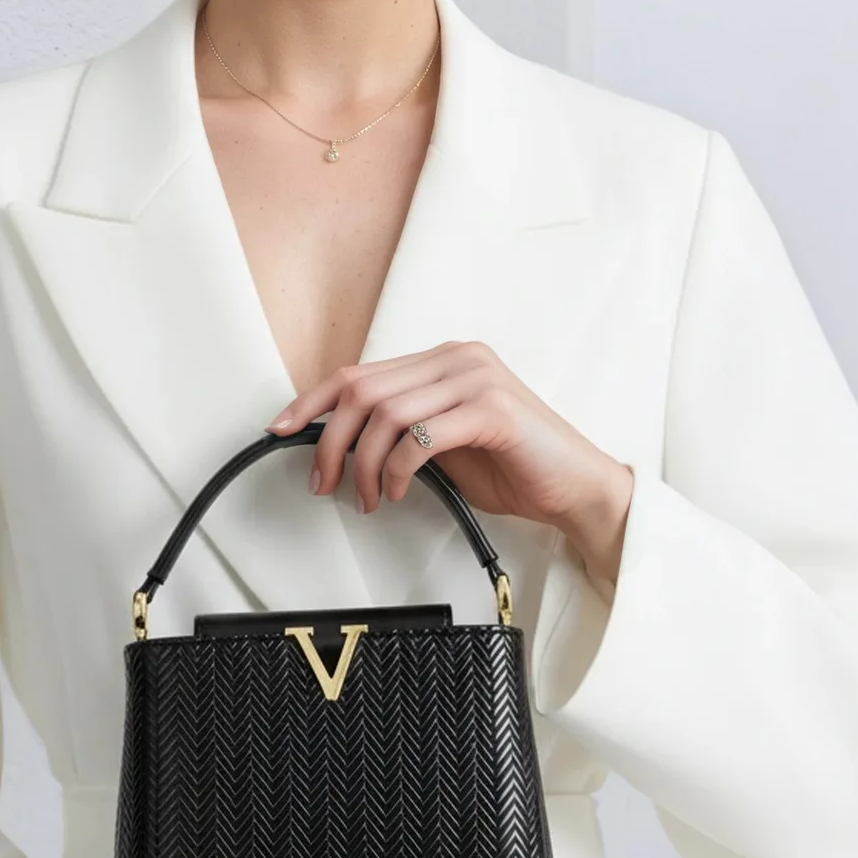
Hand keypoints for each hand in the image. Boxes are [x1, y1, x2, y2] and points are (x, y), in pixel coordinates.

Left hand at [266, 340, 634, 583]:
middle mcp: (458, 359)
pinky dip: (395, 470)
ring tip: (365, 498)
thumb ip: (402, 432)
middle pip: (363, 390)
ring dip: (362, 465)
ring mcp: (477, 380)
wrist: (577, 488)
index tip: (280, 429)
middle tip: (322, 482)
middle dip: (330, 441)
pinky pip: (420, 438)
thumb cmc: (515, 467)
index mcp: (444, 360)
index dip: (312, 401)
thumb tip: (340, 444)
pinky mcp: (493, 411)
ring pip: (386, 414)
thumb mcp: (444, 444)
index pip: (359, 372)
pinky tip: (394, 492)